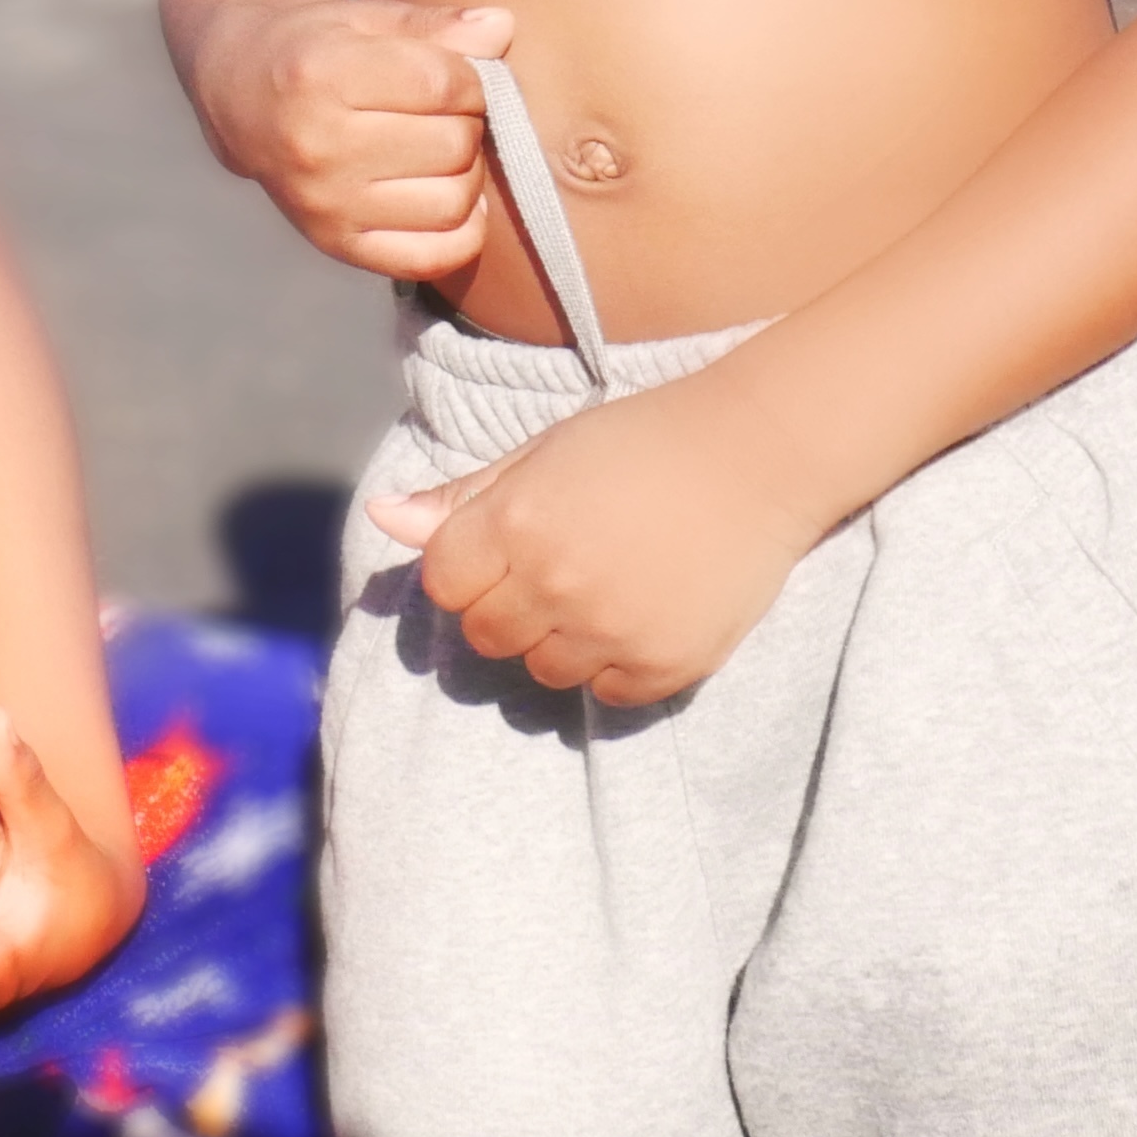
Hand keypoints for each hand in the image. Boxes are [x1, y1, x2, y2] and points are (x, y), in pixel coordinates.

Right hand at [205, 0, 511, 279]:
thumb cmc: (313, 50)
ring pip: (453, 200)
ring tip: (439, 151)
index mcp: (319, 75)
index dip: (471, 77)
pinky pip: (432, 257)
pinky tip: (443, 195)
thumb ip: (434, 24)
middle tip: (443, 112)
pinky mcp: (334, 244)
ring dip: (466, 173)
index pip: (445, 84)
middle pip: (454, 143)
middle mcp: (317, 147)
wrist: (239, 97)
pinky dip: (460, 230)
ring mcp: (325, 204)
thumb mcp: (363, 19)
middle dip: (467, 121)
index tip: (454, 75)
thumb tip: (502, 28)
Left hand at [366, 372, 827, 705]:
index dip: (465, 571)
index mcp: (514, 523)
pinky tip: (641, 614)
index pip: (443, 586)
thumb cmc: (637, 442)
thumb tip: (380, 517)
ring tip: (602, 589)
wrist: (756, 455)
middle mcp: (554, 583)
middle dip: (505, 609)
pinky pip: (607, 694)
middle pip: (486, 635)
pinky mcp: (665, 664)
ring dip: (558, 642)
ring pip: (542, 672)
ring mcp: (611, 629)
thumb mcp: (540, 454)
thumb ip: (460, 499)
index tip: (501, 552)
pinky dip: (614, 668)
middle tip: (557, 569)